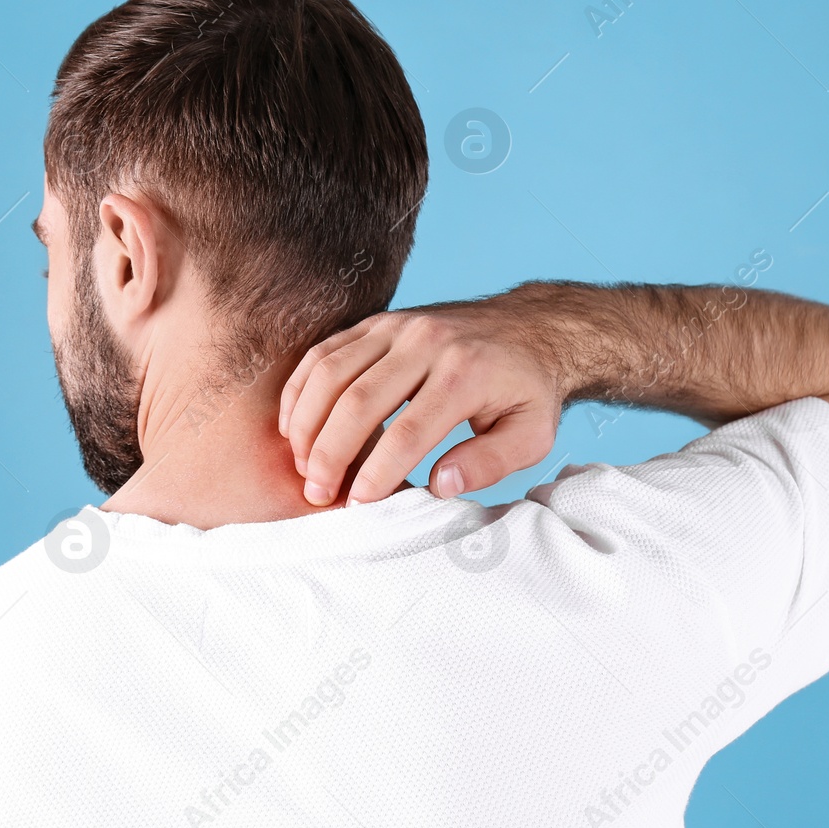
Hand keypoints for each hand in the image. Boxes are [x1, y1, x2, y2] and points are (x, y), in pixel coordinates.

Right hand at [278, 294, 564, 506]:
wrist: (531, 327)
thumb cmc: (529, 389)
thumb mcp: (533, 434)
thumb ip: (490, 463)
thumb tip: (439, 486)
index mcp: (466, 373)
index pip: (409, 431)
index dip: (377, 471)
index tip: (359, 504)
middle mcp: (427, 342)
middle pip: (359, 400)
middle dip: (330, 453)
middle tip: (319, 493)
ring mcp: (398, 326)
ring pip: (332, 372)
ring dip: (307, 422)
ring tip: (302, 466)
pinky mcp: (378, 322)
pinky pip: (325, 350)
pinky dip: (302, 389)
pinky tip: (295, 426)